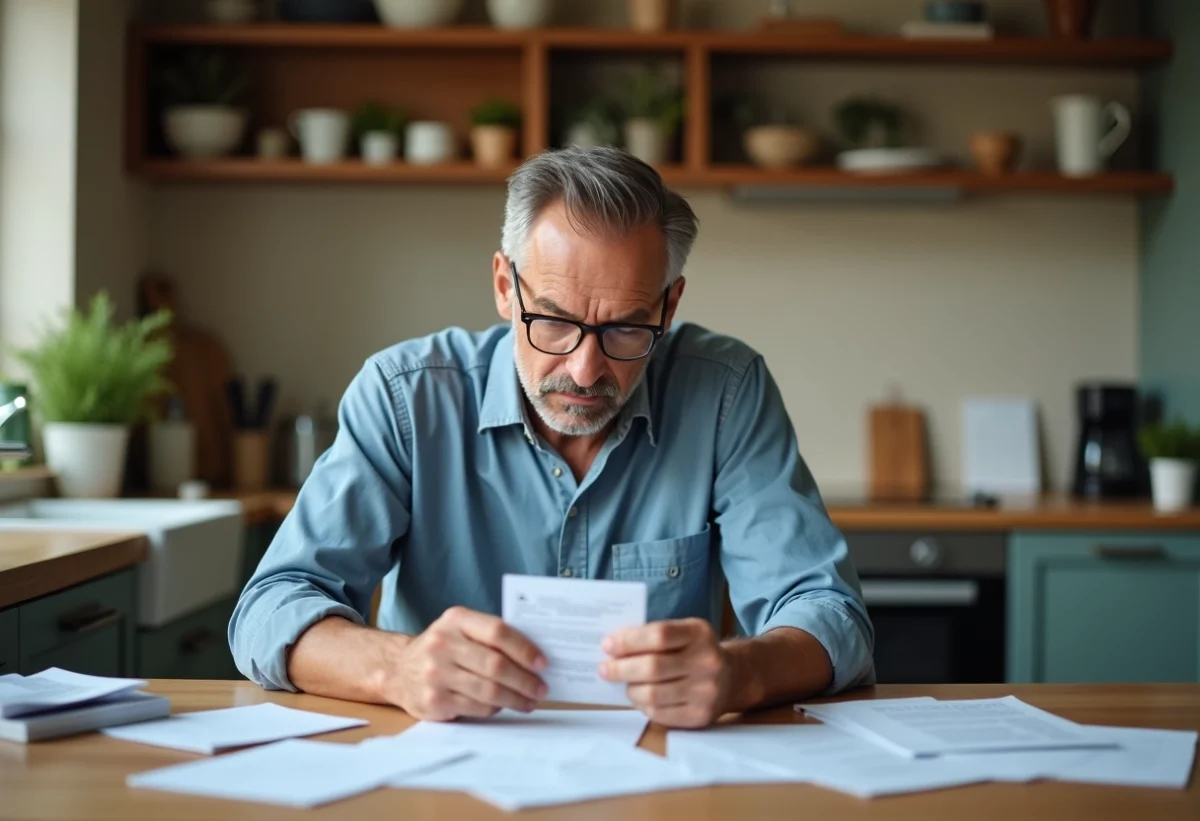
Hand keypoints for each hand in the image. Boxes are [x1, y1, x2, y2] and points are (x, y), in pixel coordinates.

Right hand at [388, 606, 547, 721]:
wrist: (398, 669)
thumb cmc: (443, 648)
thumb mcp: (460, 629)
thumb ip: (491, 636)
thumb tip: (535, 656)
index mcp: (456, 620)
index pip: (497, 632)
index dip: (524, 649)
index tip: (543, 663)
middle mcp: (443, 644)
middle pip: (495, 665)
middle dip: (525, 680)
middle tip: (541, 689)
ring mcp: (436, 674)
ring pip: (488, 691)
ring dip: (515, 699)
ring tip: (530, 701)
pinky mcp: (434, 701)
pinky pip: (476, 708)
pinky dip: (495, 709)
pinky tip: (504, 707)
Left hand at [598, 618, 730, 728]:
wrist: (733, 677)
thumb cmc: (695, 651)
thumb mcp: (683, 633)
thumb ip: (653, 636)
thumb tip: (612, 648)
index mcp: (699, 633)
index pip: (659, 635)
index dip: (629, 641)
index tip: (607, 645)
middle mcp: (707, 661)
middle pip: (653, 667)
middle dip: (621, 669)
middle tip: (604, 669)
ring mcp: (706, 691)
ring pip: (653, 694)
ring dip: (629, 689)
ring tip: (623, 684)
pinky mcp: (700, 716)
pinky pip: (660, 714)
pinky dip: (642, 706)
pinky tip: (639, 698)